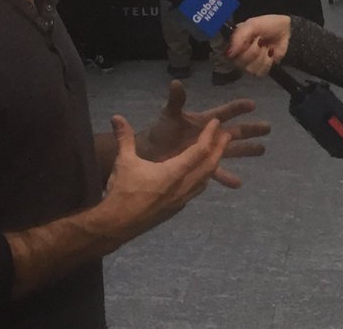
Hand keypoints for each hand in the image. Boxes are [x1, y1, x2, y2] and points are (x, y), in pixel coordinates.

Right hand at [99, 113, 230, 241]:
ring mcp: (181, 200)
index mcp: (173, 173)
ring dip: (213, 164)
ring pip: (205, 180)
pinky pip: (196, 190)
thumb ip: (124, 137)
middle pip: (209, 166)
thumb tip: (116, 117)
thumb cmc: (122, 191)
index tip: (216, 124)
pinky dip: (203, 178)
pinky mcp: (176, 209)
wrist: (116, 225)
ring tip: (217, 152)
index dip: (210, 136)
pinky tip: (199, 174)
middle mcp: (182, 186)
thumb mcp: (123, 161)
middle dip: (220, 149)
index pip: (200, 151)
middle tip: (227, 135)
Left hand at [137, 83, 268, 188]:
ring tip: (263, 150)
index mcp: (205, 121)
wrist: (150, 153)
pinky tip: (238, 183)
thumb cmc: (160, 131)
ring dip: (247, 150)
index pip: (225, 112)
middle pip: (236, 131)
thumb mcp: (169, 115)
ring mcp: (209, 151)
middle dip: (251, 129)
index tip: (253, 104)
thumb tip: (175, 82)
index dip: (238, 108)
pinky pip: (218, 172)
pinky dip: (227, 178)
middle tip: (268, 128)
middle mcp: (211, 135)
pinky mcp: (203, 166)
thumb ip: (176, 101)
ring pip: (233, 150)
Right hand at [225, 14, 291, 76]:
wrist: (285, 32)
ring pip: (249, 69)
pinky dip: (267, 62)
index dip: (238, 49)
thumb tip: (230, 53)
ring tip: (265, 46)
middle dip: (253, 51)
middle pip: (238, 63)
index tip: (248, 41)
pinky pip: (259, 73)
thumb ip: (239, 36)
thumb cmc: (268, 25)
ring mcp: (248, 64)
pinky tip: (269, 54)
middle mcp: (238, 55)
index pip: (227, 53)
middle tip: (260, 41)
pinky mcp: (259, 70)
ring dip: (261, 56)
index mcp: (233, 42)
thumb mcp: (253, 24)